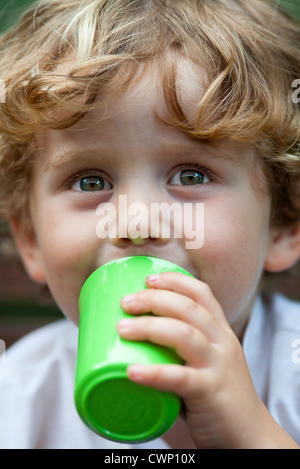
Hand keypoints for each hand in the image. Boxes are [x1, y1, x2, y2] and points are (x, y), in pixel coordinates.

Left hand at [117, 272, 297, 447]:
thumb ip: (181, 349)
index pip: (202, 293)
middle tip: (126, 302)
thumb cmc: (217, 396)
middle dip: (154, 299)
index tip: (148, 279)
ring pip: (184, 335)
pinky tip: (131, 372)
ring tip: (122, 328)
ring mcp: (217, 366)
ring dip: (149, 327)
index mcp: (221, 332)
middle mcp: (222, 343)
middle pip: (188, 308)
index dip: (175, 281)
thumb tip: (134, 342)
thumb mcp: (207, 362)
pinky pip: (180, 378)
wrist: (249, 435)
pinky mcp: (210, 392)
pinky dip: (153, 373)